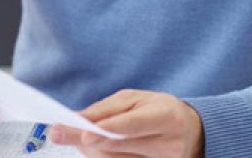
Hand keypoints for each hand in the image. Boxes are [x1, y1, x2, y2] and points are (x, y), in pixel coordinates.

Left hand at [49, 89, 203, 157]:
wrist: (192, 132)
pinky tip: (96, 147)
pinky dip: (104, 157)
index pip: (133, 125)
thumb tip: (77, 120)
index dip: (108, 130)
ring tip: (80, 136)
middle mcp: (169, 143)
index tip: (82, 134)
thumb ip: (107, 109)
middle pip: (120, 146)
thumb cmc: (160, 111)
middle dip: (87, 140)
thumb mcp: (138, 99)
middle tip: (59, 132)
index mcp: (167, 116)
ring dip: (93, 149)